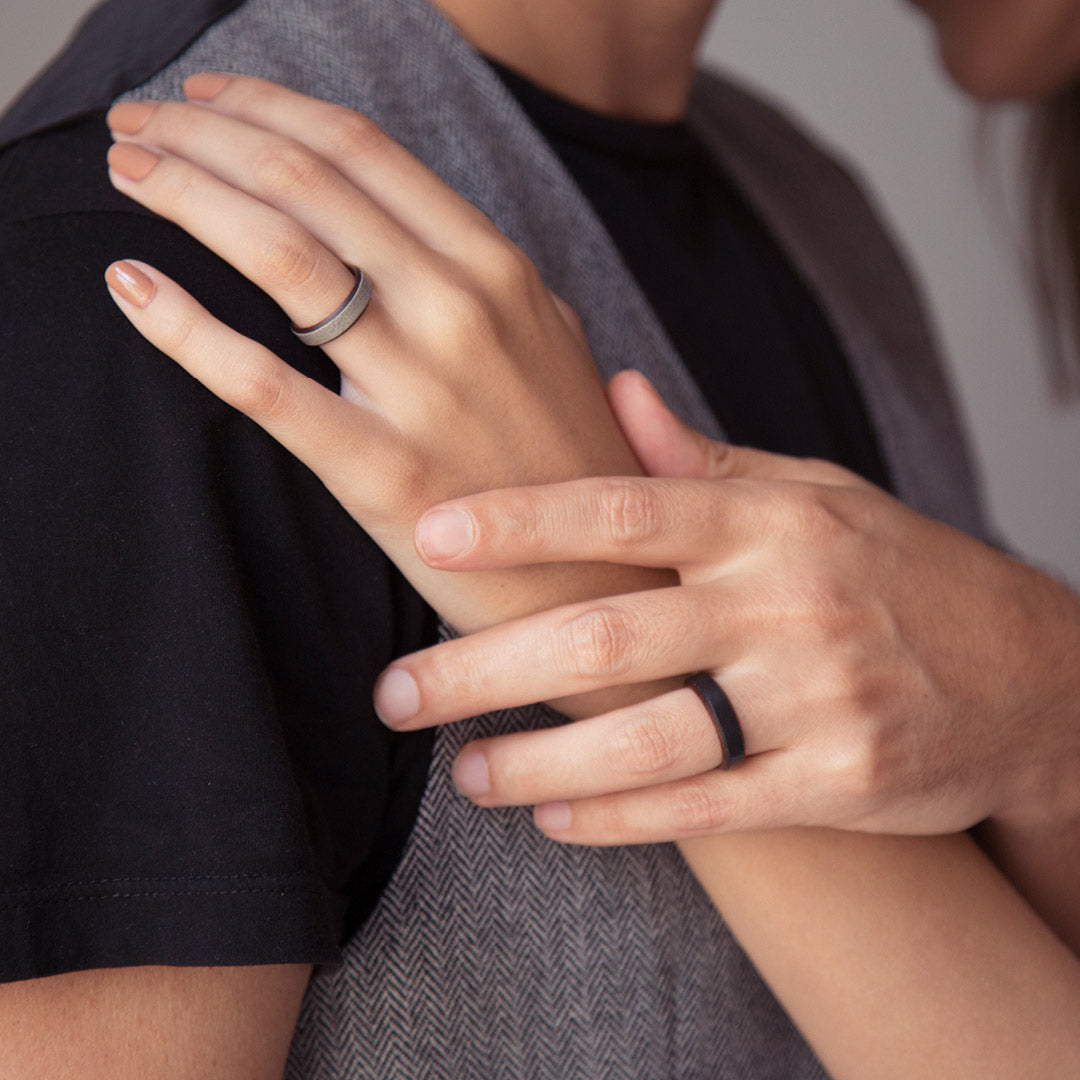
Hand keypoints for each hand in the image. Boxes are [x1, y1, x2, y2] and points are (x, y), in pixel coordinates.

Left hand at [103, 74, 669, 634]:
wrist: (606, 579)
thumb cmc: (571, 465)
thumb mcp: (550, 343)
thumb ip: (485, 283)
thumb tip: (412, 235)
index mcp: (501, 271)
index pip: (364, 151)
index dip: (268, 107)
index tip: (204, 98)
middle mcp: (465, 310)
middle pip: (308, 181)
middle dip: (202, 133)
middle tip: (134, 124)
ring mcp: (426, 390)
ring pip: (281, 254)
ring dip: (182, 191)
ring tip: (123, 171)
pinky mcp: (385, 474)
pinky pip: (268, 387)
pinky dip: (186, 328)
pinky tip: (132, 288)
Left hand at [375, 369, 1079, 841]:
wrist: (1031, 672)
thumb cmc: (895, 570)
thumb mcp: (813, 493)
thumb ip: (705, 459)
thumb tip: (616, 389)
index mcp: (769, 519)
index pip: (622, 508)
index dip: (519, 519)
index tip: (429, 532)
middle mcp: (787, 603)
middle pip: (612, 634)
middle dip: (487, 666)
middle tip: (394, 694)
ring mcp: (817, 699)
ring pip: (652, 737)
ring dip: (542, 756)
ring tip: (461, 772)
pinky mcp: (840, 782)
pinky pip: (709, 808)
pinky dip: (621, 815)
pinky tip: (552, 815)